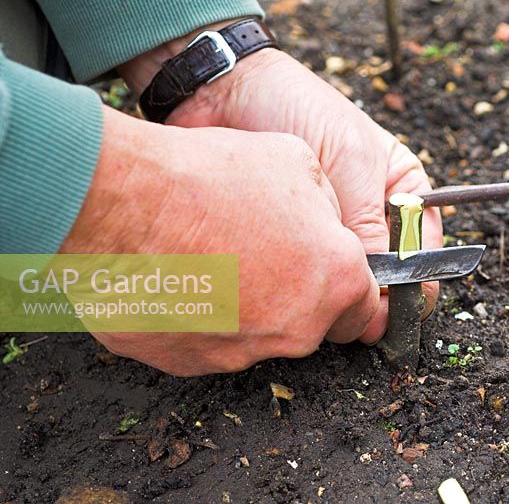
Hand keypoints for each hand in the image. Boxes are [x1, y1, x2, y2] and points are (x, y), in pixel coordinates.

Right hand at [62, 107, 379, 374]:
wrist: (124, 201)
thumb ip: (328, 208)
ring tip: (211, 256)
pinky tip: (180, 275)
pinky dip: (201, 318)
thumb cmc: (214, 175)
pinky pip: (208, 344)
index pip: (365, 309)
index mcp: (337, 280)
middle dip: (296, 293)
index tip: (329, 275)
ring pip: (259, 335)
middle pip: (311, 322)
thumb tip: (327, 226)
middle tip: (260, 251)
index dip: (349, 288)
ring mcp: (244, 353)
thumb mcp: (298, 162)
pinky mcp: (190, 364)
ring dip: (247, 304)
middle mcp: (299, 328)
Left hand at [122, 36, 443, 343]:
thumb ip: (370, 221)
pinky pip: (307, 271)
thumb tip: (385, 283)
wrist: (228, 92)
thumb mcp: (350, 159)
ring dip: (335, 290)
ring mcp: (331, 228)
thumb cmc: (299, 108)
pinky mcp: (292, 238)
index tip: (395, 308)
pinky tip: (289, 284)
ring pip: (345, 276)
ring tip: (318, 296)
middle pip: (387, 271)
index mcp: (401, 189)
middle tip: (352, 313)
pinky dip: (303, 283)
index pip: (423, 247)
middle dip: (373, 293)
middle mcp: (370, 214)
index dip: (414, 280)